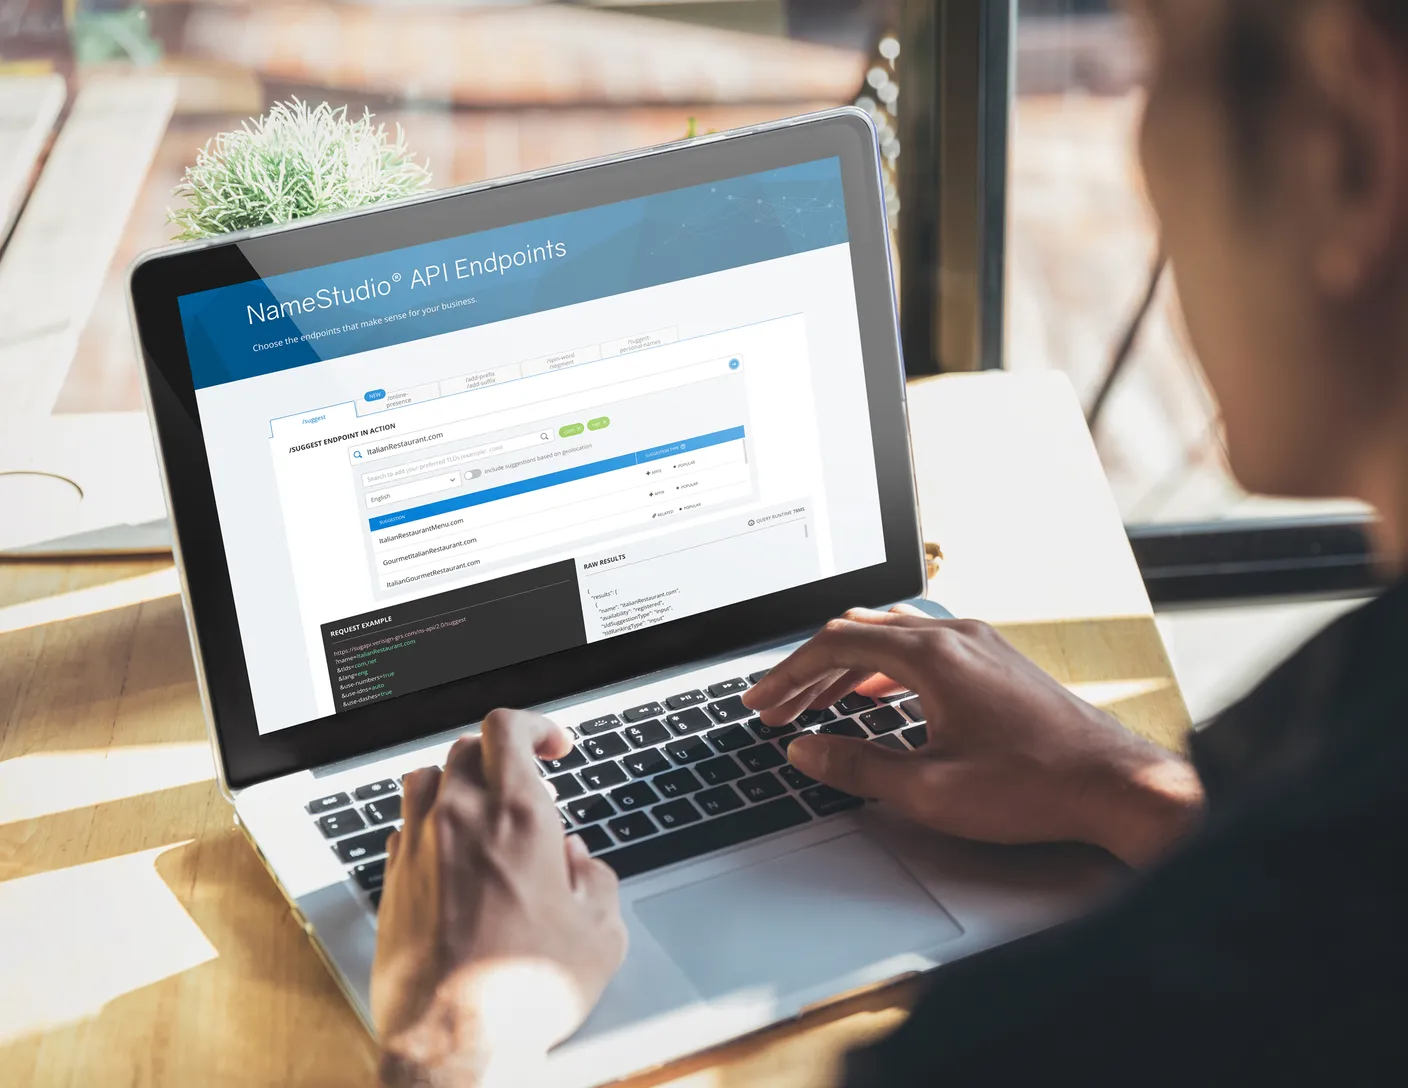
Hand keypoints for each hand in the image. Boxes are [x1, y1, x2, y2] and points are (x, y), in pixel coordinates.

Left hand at [371, 709, 626, 1087]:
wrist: (451, 1042)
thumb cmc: (522, 993)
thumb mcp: (601, 935)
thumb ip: (596, 880)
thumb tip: (578, 860)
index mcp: (518, 818)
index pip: (510, 728)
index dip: (536, 725)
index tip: (554, 745)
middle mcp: (461, 819)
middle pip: (468, 746)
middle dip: (502, 754)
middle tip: (526, 782)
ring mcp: (419, 847)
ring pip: (428, 776)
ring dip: (457, 781)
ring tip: (481, 807)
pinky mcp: (393, 879)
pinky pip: (404, 824)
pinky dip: (428, 823)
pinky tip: (450, 851)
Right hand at [743, 607, 1203, 866]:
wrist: (1116, 785)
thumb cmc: (1033, 786)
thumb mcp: (929, 790)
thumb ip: (857, 767)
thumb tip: (805, 751)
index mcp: (933, 656)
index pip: (836, 645)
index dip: (788, 674)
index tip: (761, 701)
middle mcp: (956, 636)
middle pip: (860, 634)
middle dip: (810, 670)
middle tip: (778, 706)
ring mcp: (980, 644)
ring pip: (891, 639)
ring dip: (846, 669)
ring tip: (813, 704)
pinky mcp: (997, 662)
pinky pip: (922, 648)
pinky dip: (883, 669)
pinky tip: (874, 698)